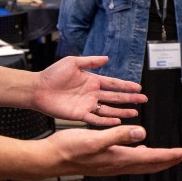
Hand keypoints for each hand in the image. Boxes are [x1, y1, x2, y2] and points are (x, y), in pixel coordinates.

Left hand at [28, 56, 145, 124]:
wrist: (37, 88)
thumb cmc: (52, 74)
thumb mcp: (73, 62)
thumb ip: (91, 62)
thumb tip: (107, 58)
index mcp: (92, 80)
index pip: (114, 83)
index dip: (126, 86)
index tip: (138, 87)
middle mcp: (92, 93)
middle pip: (115, 97)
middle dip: (130, 99)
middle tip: (143, 100)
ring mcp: (87, 104)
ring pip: (109, 109)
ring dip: (122, 111)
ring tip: (134, 113)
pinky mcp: (79, 114)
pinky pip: (96, 119)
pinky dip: (106, 121)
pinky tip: (117, 122)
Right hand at [42, 125, 181, 175]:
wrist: (50, 159)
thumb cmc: (69, 149)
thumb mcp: (95, 139)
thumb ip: (119, 136)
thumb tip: (144, 134)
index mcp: (119, 158)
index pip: (152, 158)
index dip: (171, 155)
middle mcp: (117, 165)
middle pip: (150, 165)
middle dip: (169, 161)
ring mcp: (110, 166)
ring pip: (140, 165)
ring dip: (156, 161)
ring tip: (168, 157)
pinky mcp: (103, 163)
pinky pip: (130, 162)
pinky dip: (141, 158)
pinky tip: (139, 152)